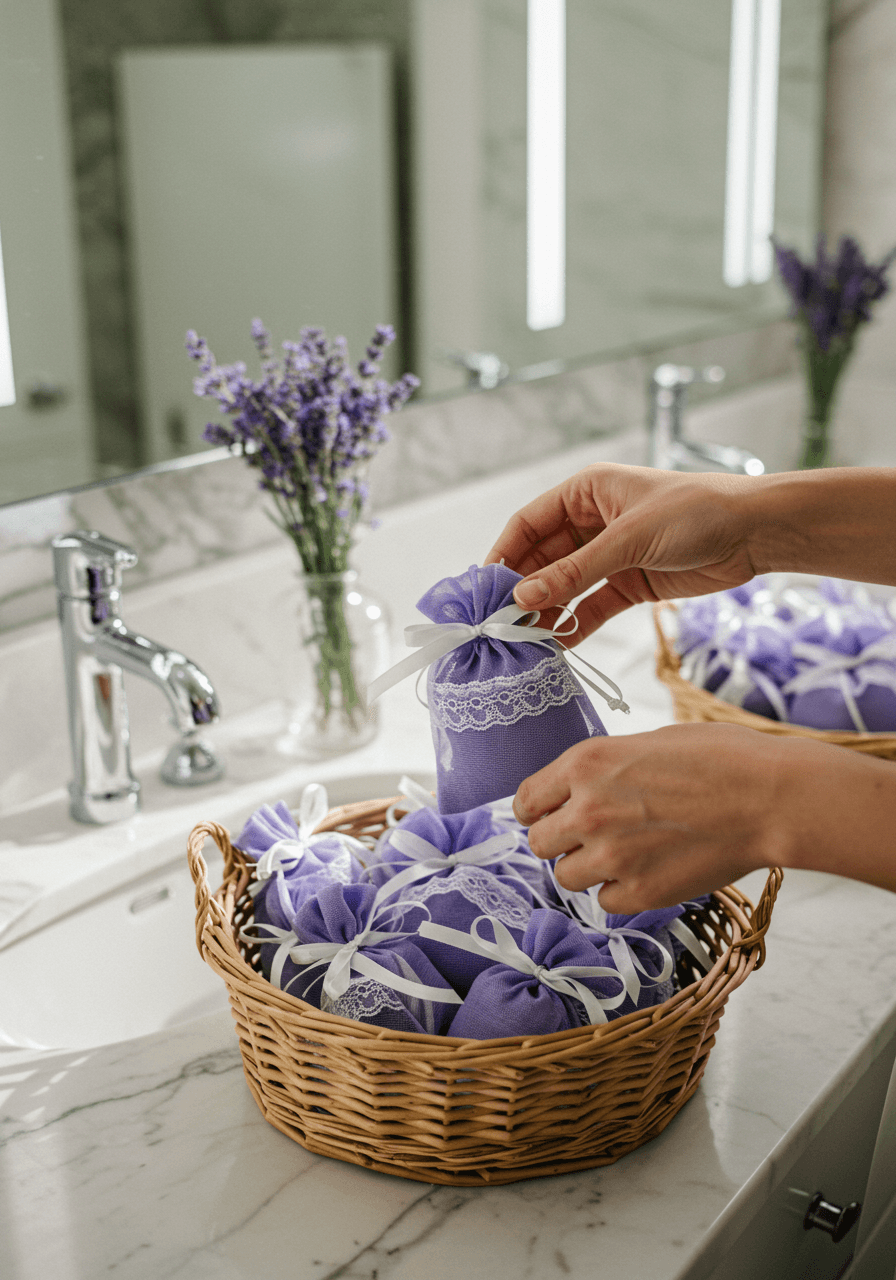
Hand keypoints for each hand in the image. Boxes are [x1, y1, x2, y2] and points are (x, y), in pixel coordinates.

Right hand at [485, 464, 760, 643]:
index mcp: (586, 492)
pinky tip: (558, 646)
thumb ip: (574, 572)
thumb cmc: (696, 513)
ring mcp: (611, 554)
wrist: (756, 532)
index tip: (484, 590)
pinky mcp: (631, 583)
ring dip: (546, 611)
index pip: (528, 524)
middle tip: (500, 623)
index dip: (504, 555)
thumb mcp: (628, 540)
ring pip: (565, 586)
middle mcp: (592, 521)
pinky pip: (593, 606)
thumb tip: (523, 597)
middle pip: (543, 558)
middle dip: (522, 590)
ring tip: (525, 640)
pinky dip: (576, 624)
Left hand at [512, 723, 895, 910]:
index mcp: (585, 764)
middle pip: (539, 843)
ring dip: (588, 868)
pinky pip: (605, 902)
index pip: (526, 801)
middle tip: (589, 836)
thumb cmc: (719, 758)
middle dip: (560, 840)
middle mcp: (588, 810)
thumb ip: (605, 769)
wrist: (769, 797)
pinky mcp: (641, 893)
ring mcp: (612, 855)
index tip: (548, 815)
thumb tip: (581, 788)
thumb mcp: (647, 742)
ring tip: (624, 853)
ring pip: (566, 877)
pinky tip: (647, 871)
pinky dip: (620, 892)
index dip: (537, 810)